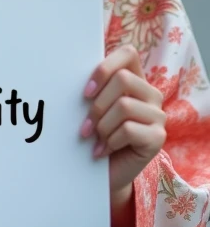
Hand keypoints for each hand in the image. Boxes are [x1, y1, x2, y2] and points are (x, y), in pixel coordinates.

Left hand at [80, 43, 166, 194]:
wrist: (104, 172)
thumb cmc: (95, 134)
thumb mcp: (93, 107)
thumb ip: (93, 88)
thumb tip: (69, 70)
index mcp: (135, 79)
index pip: (129, 53)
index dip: (105, 67)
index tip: (86, 91)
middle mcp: (151, 93)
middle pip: (123, 79)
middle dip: (98, 104)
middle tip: (85, 125)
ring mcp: (158, 115)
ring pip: (124, 106)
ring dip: (102, 126)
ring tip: (95, 139)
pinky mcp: (158, 137)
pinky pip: (129, 130)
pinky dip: (110, 141)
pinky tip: (104, 150)